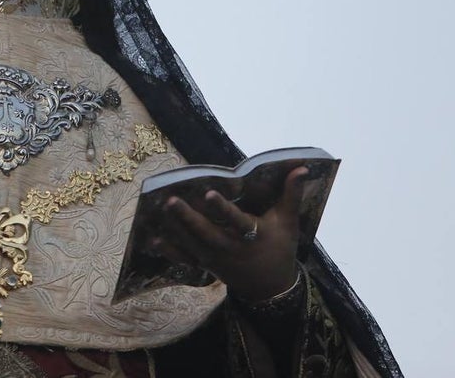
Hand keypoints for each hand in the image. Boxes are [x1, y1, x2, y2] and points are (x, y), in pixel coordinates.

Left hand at [151, 166, 307, 301]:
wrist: (270, 288)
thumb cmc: (279, 248)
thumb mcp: (288, 223)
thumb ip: (291, 195)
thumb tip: (301, 168)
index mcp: (253, 236)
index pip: (236, 221)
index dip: (223, 209)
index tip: (209, 193)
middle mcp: (231, 248)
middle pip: (206, 233)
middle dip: (188, 217)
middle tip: (170, 199)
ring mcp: (216, 259)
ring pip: (192, 244)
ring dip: (175, 228)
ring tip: (160, 209)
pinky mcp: (207, 266)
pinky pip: (186, 259)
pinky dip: (170, 251)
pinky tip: (154, 239)